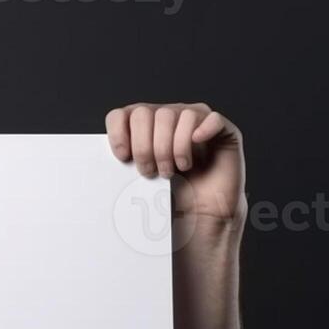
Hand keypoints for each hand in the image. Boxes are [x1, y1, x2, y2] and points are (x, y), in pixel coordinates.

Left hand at [105, 102, 245, 219]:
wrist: (205, 214)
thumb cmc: (174, 195)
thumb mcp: (142, 180)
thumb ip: (127, 165)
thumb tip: (106, 164)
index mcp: (146, 125)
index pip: (122, 114)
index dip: (119, 133)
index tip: (123, 157)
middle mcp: (169, 116)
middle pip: (146, 114)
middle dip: (145, 147)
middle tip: (151, 171)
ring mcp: (195, 120)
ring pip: (174, 115)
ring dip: (171, 147)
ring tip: (175, 169)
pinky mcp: (222, 130)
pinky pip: (211, 118)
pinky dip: (201, 130)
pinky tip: (196, 145)